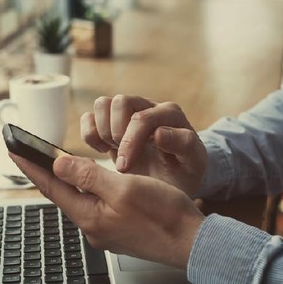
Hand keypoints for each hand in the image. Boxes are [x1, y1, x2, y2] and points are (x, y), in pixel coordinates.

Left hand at [9, 153, 204, 268]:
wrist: (191, 243)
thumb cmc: (164, 215)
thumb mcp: (124, 188)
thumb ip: (88, 176)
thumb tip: (58, 165)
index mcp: (90, 216)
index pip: (51, 187)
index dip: (31, 166)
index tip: (14, 149)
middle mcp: (93, 226)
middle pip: (61, 194)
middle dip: (44, 173)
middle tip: (28, 153)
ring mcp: (106, 230)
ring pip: (79, 199)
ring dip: (66, 181)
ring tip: (52, 163)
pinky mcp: (119, 230)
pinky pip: (95, 205)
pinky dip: (86, 189)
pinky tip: (88, 182)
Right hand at [80, 95, 207, 196]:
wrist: (173, 181)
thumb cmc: (184, 172)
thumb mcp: (193, 163)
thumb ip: (184, 145)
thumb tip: (159, 132)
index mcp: (171, 114)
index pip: (142, 118)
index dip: (130, 142)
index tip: (126, 168)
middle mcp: (148, 107)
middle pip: (119, 102)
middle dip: (116, 134)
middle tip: (123, 160)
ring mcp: (128, 113)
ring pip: (102, 104)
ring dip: (102, 131)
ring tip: (114, 152)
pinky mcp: (111, 123)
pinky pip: (89, 117)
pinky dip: (90, 134)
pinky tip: (103, 150)